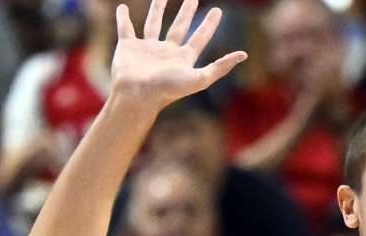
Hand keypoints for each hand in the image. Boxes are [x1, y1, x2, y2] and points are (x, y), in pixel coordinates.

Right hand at [111, 0, 246, 110]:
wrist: (137, 96)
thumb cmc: (167, 90)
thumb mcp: (199, 78)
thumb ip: (220, 67)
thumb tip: (244, 55)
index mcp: (183, 58)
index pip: (200, 37)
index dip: (209, 24)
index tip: (217, 10)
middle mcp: (166, 52)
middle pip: (179, 27)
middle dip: (187, 13)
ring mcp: (147, 49)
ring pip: (153, 24)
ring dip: (157, 10)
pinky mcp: (127, 47)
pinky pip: (125, 28)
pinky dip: (122, 18)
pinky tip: (122, 7)